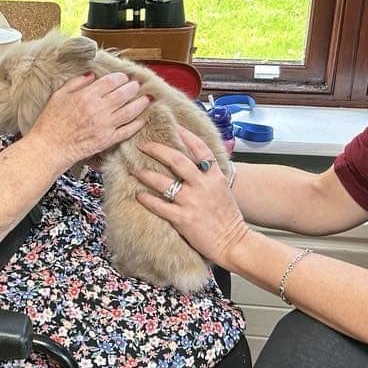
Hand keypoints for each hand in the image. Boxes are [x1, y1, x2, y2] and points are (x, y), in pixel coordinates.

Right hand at [28, 71, 148, 169]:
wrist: (49, 147)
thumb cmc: (50, 122)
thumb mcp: (58, 96)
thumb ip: (76, 83)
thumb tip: (91, 75)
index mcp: (86, 96)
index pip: (110, 82)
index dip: (120, 77)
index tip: (124, 77)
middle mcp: (99, 109)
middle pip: (123, 94)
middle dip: (133, 88)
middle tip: (137, 85)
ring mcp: (105, 125)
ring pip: (129, 111)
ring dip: (140, 104)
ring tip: (146, 99)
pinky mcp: (107, 140)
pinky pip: (127, 130)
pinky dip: (137, 124)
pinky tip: (142, 119)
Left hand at [135, 125, 250, 265]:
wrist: (233, 242)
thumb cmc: (227, 217)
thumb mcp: (222, 189)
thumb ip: (208, 175)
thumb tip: (194, 162)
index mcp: (215, 176)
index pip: (200, 148)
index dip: (185, 135)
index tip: (172, 125)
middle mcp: (203, 185)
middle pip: (177, 160)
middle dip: (157, 149)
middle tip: (142, 145)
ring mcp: (192, 201)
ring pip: (164, 182)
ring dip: (146, 174)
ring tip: (134, 170)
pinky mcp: (183, 218)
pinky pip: (159, 205)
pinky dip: (147, 199)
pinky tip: (138, 195)